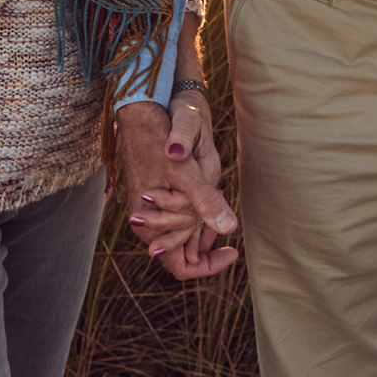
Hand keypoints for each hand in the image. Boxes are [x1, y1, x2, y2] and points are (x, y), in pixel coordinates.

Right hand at [116, 100, 237, 280]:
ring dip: (204, 224)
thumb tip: (230, 228)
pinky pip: (180, 216)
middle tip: (223, 209)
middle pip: (184, 251)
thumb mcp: (185, 170)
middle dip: (208, 239)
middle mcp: (147, 223)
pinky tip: (212, 192)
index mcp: (150, 225)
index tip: (233, 252)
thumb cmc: (159, 137)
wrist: (143, 109)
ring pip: (184, 233)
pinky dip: (199, 212)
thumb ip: (205, 200)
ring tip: (219, 197)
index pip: (181, 267)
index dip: (209, 266)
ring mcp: (151, 210)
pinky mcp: (156, 196)